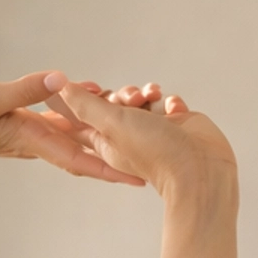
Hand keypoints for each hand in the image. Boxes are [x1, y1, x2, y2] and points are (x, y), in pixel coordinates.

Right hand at [0, 72, 147, 186]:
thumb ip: (25, 90)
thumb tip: (61, 81)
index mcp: (31, 138)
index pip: (78, 157)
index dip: (111, 168)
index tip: (137, 179)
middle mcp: (38, 140)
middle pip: (87, 148)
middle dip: (120, 150)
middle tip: (156, 144)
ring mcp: (33, 133)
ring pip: (79, 134)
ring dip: (108, 131)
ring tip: (140, 117)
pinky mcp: (27, 122)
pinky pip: (64, 121)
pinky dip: (87, 115)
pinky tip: (105, 104)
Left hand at [42, 75, 237, 203]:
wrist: (198, 168)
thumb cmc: (154, 152)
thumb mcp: (113, 124)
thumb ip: (87, 106)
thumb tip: (59, 90)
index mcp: (106, 142)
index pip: (82, 119)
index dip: (79, 102)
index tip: (80, 89)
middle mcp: (128, 137)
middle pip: (116, 104)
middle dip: (125, 94)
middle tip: (133, 99)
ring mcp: (153, 132)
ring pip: (144, 101)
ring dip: (149, 94)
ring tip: (155, 99)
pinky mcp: (175, 127)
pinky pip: (168, 105)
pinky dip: (171, 103)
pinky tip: (176, 111)